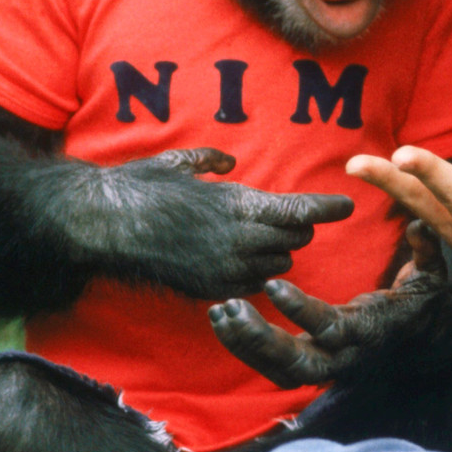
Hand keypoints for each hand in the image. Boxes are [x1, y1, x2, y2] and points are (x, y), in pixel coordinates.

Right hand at [83, 148, 354, 299]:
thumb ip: (210, 161)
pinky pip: (253, 285)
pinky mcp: (212, 290)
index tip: (346, 204)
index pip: (300, 211)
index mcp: (238, 204)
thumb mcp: (179, 162)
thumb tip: (229, 162)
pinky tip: (240, 261)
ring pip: (279, 265)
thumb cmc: (141, 187)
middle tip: (289, 219)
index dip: (328, 207)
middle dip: (296, 228)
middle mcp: (238, 239)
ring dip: (277, 252)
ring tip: (259, 239)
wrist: (105, 226)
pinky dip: (256, 274)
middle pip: (296, 240)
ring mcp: (225, 269)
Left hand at [208, 222, 447, 386]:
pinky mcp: (313, 367)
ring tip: (219, 313)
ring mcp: (328, 368)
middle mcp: (346, 358)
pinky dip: (245, 349)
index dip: (300, 310)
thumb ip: (426, 250)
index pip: (330, 329)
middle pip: (296, 363)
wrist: (423, 346)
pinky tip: (223, 322)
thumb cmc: (421, 305)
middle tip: (230, 308)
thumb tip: (419, 224)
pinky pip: (272, 368)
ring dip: (245, 345)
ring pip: (279, 370)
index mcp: (369, 333)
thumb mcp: (432, 276)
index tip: (272, 284)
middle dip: (260, 339)